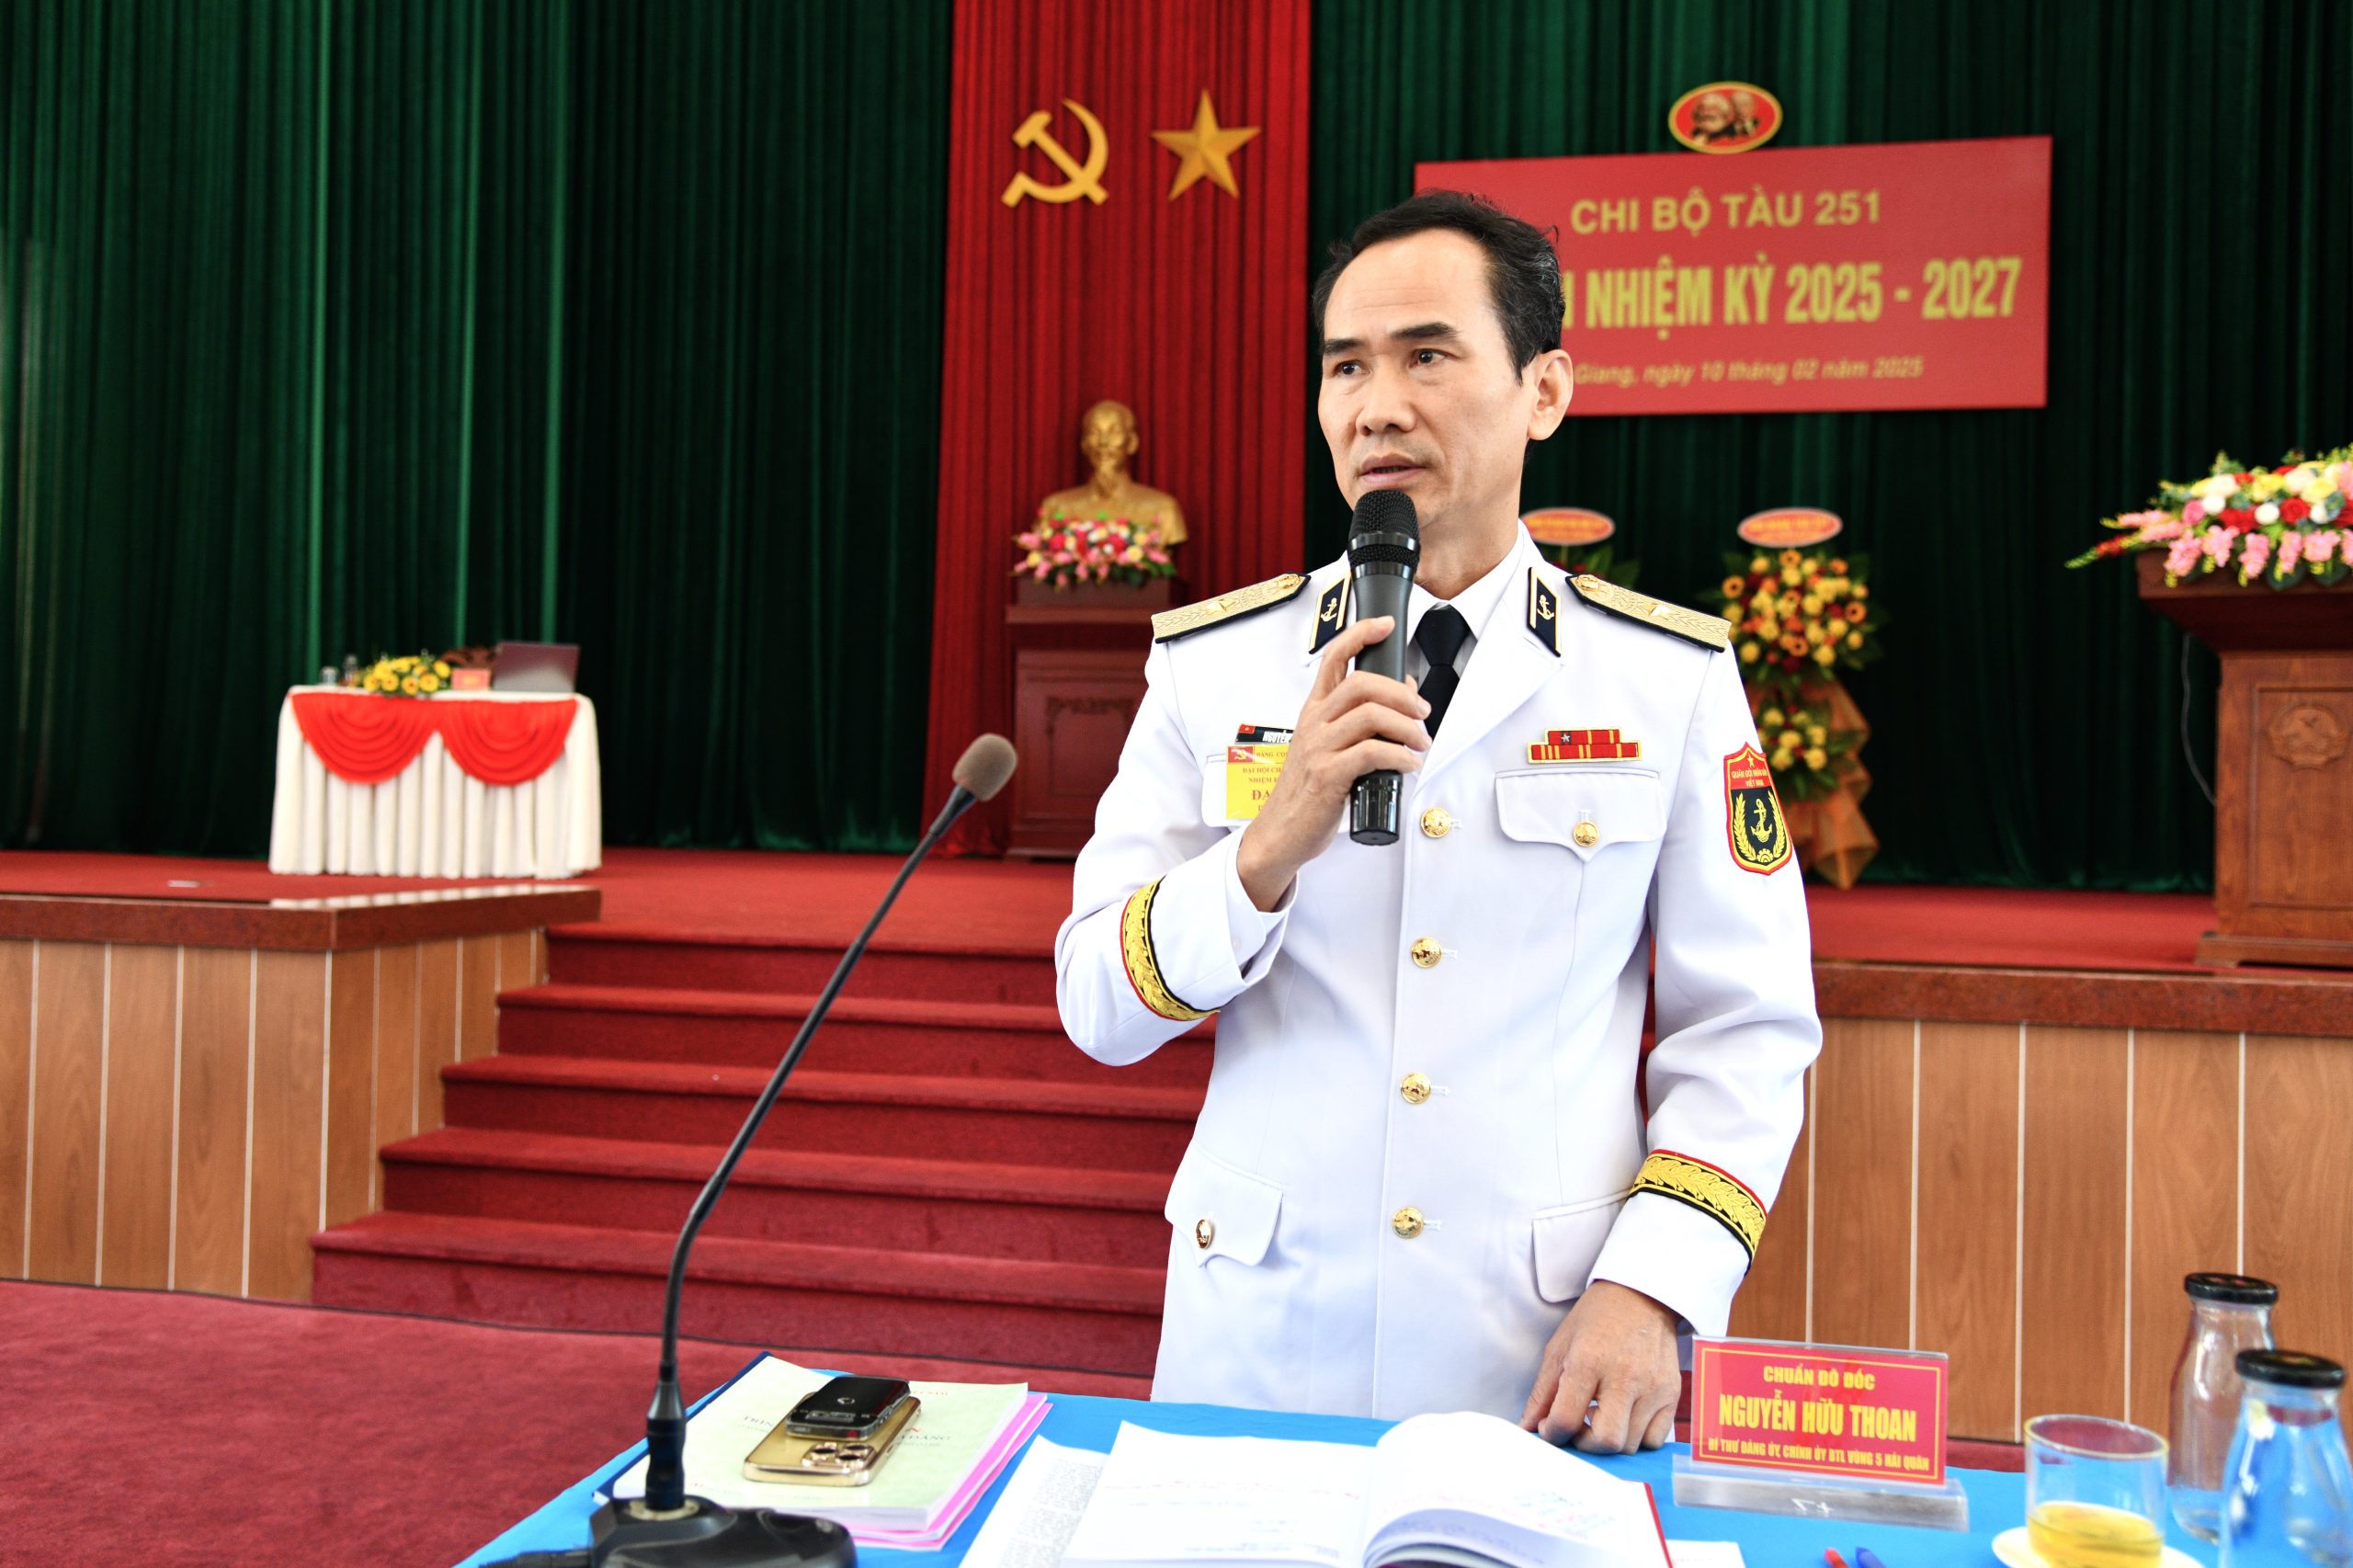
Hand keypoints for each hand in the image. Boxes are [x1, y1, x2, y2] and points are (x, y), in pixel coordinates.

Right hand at [1234, 616, 1430, 910]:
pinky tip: (1408, 764)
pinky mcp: (1328, 775)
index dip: (1360, 634)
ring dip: (1408, 726)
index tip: (1384, 625)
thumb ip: (1361, 720)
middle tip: (1422, 709)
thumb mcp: (1330, 747)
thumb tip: (1404, 691)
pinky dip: (1400, 756)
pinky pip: (1372, 752)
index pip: (1334, 658)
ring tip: (1420, 742)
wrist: (1282, 832)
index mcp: (1315, 711)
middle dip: (1401, 692)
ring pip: (1371, 715)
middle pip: (1362, 683)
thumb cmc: (1308, 792)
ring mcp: (1320, 748)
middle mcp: (1315, 722)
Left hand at [1519, 1280, 1682, 1453]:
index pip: (1566, 1419)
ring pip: (1630, 1445)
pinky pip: (1654, 1439)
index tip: (1551, 1427)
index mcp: (1588, 1361)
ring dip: (1609, 1441)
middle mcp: (1624, 1376)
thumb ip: (1542, 1393)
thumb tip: (1527, 1428)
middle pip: (1605, 1441)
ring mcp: (1653, 1387)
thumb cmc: (1596, 1319)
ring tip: (1600, 1418)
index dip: (1552, 1433)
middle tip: (1577, 1428)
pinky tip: (1624, 1418)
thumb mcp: (1559, 1347)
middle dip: (1584, 1445)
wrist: (1640, 1296)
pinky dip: (1636, 1438)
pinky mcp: (1672, 1393)